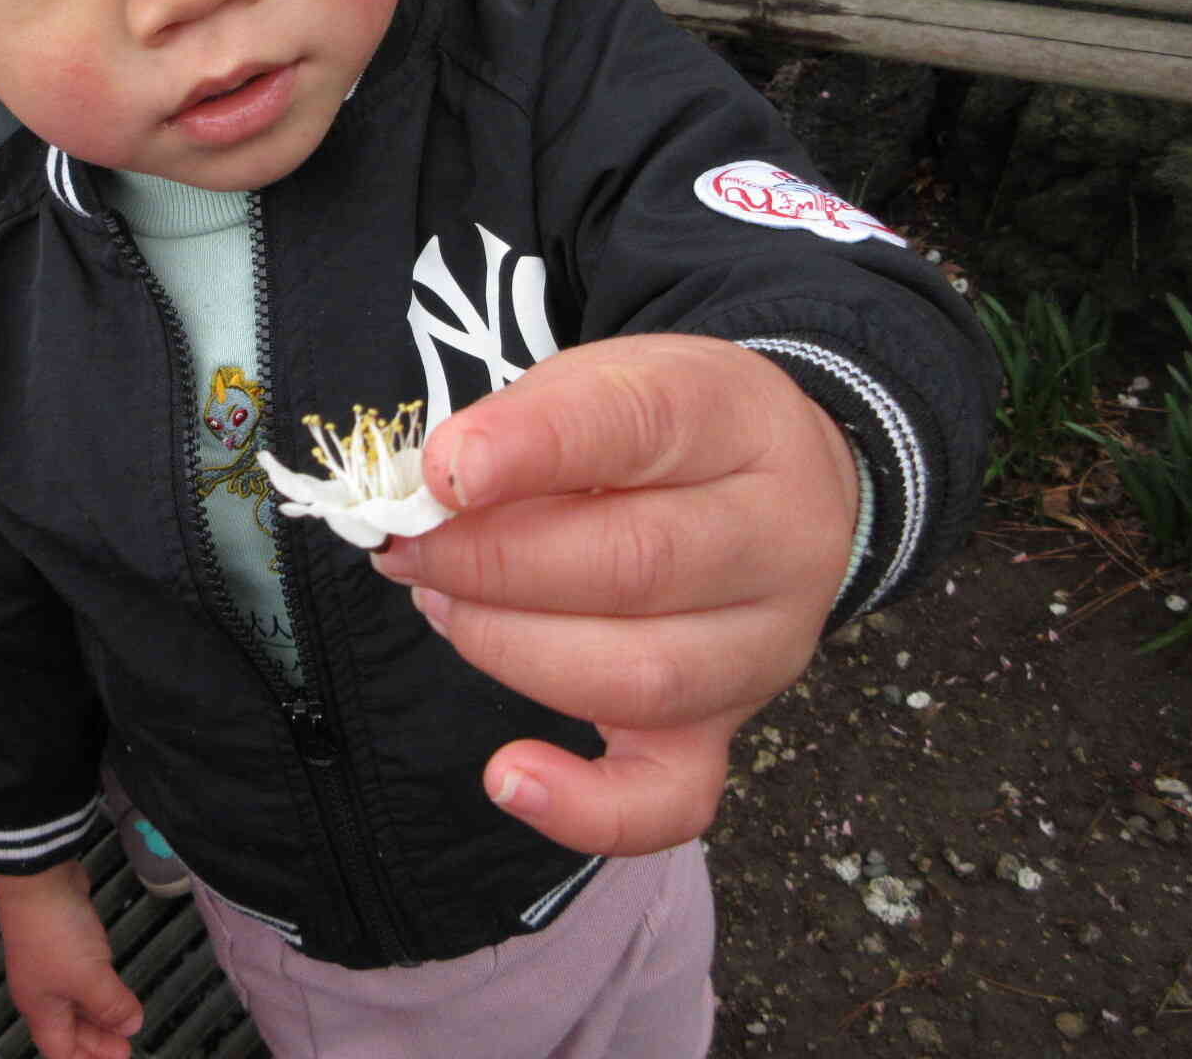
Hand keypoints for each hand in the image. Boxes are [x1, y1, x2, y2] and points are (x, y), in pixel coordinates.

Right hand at [0, 863, 142, 1058]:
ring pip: (77, 999)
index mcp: (41, 1008)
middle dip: (98, 1039)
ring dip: (100, 1011)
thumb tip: (130, 1025)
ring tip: (125, 1019)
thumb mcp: (89, 977)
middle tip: (126, 1043)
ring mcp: (51, 963)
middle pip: (69, 1027)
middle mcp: (42, 990)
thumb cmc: (53, 932)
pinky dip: (99, 983)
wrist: (38, 878)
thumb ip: (112, 1005)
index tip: (119, 1058)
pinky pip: (82, 972)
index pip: (61, 1050)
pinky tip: (113, 983)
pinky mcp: (63, 940)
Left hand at [375, 334, 857, 859]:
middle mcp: (773, 538)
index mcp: (733, 421)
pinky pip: (673, 798)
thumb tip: (434, 488)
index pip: (636, 427)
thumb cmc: (661, 436)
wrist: (781, 486)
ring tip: (444, 606)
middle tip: (411, 548)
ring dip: (511, 648)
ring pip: (641, 675)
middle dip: (493, 562)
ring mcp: (761, 646)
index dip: (532, 449)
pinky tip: (509, 776)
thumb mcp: (602, 383)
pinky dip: (585, 807)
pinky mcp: (729, 728)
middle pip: (637, 564)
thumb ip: (525, 426)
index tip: (446, 471)